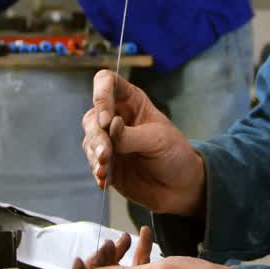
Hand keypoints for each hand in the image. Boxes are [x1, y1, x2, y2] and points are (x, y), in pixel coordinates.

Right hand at [81, 70, 204, 216]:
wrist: (180, 186)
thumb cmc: (174, 154)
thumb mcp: (157, 140)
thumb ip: (130, 135)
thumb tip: (109, 126)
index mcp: (132, 101)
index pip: (106, 82)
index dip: (101, 95)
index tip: (107, 120)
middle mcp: (116, 117)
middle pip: (92, 117)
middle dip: (97, 137)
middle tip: (106, 155)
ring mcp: (110, 140)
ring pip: (90, 140)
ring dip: (95, 155)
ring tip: (105, 171)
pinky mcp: (107, 162)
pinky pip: (93, 162)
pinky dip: (97, 171)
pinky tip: (104, 180)